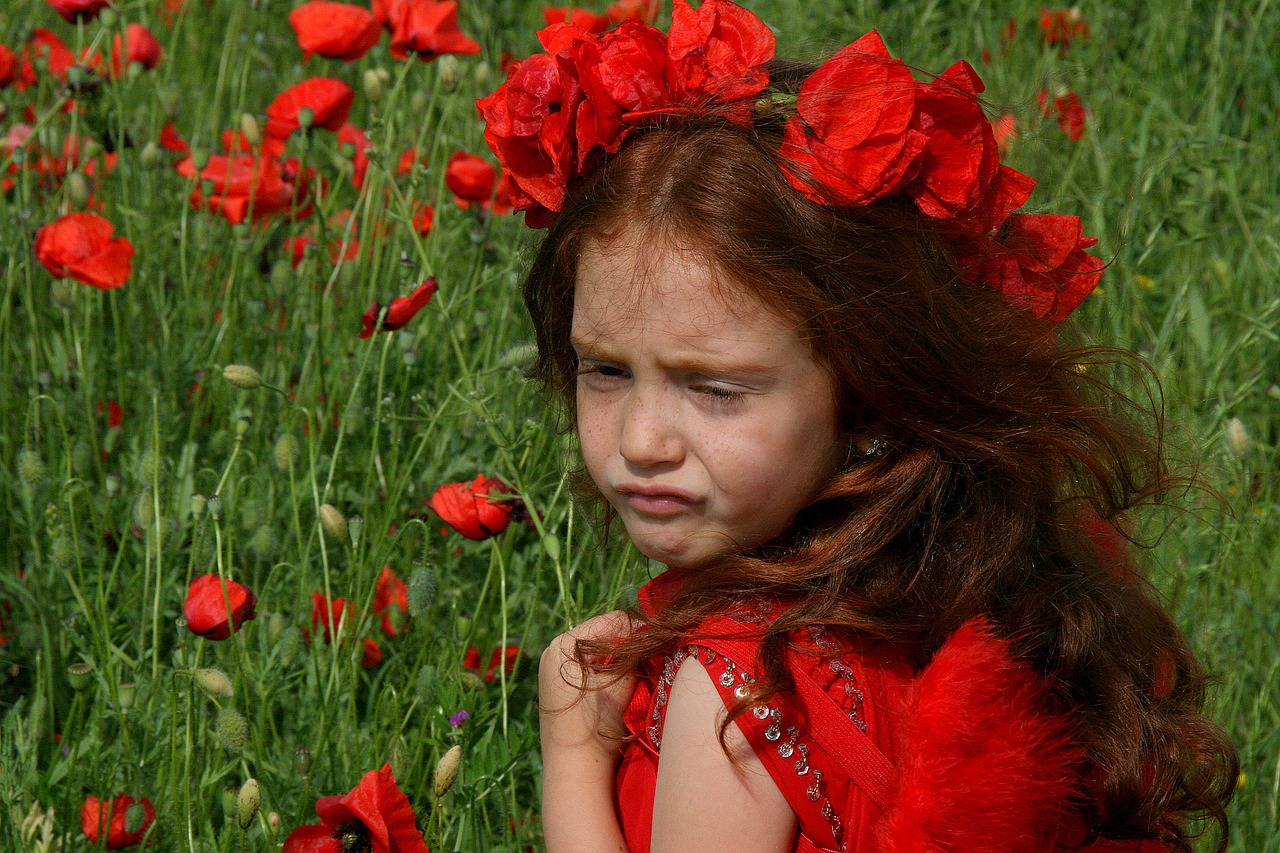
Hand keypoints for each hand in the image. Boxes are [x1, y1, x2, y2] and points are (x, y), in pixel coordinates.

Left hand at [540, 610, 637, 851]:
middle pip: (600, 635)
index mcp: (564, 644)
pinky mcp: (556, 687)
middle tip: (655, 647)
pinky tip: (622, 679)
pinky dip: (605, 669)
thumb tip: (654, 635)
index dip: (639, 626)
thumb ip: (637, 654)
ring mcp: (551, 670)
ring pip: (595, 652)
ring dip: (618, 655)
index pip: (610, 621)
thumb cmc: (596, 723)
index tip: (663, 633)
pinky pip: (586, 667)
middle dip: (628, 640)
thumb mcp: (622, 682)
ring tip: (642, 662)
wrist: (575, 768)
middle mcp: (552, 651)